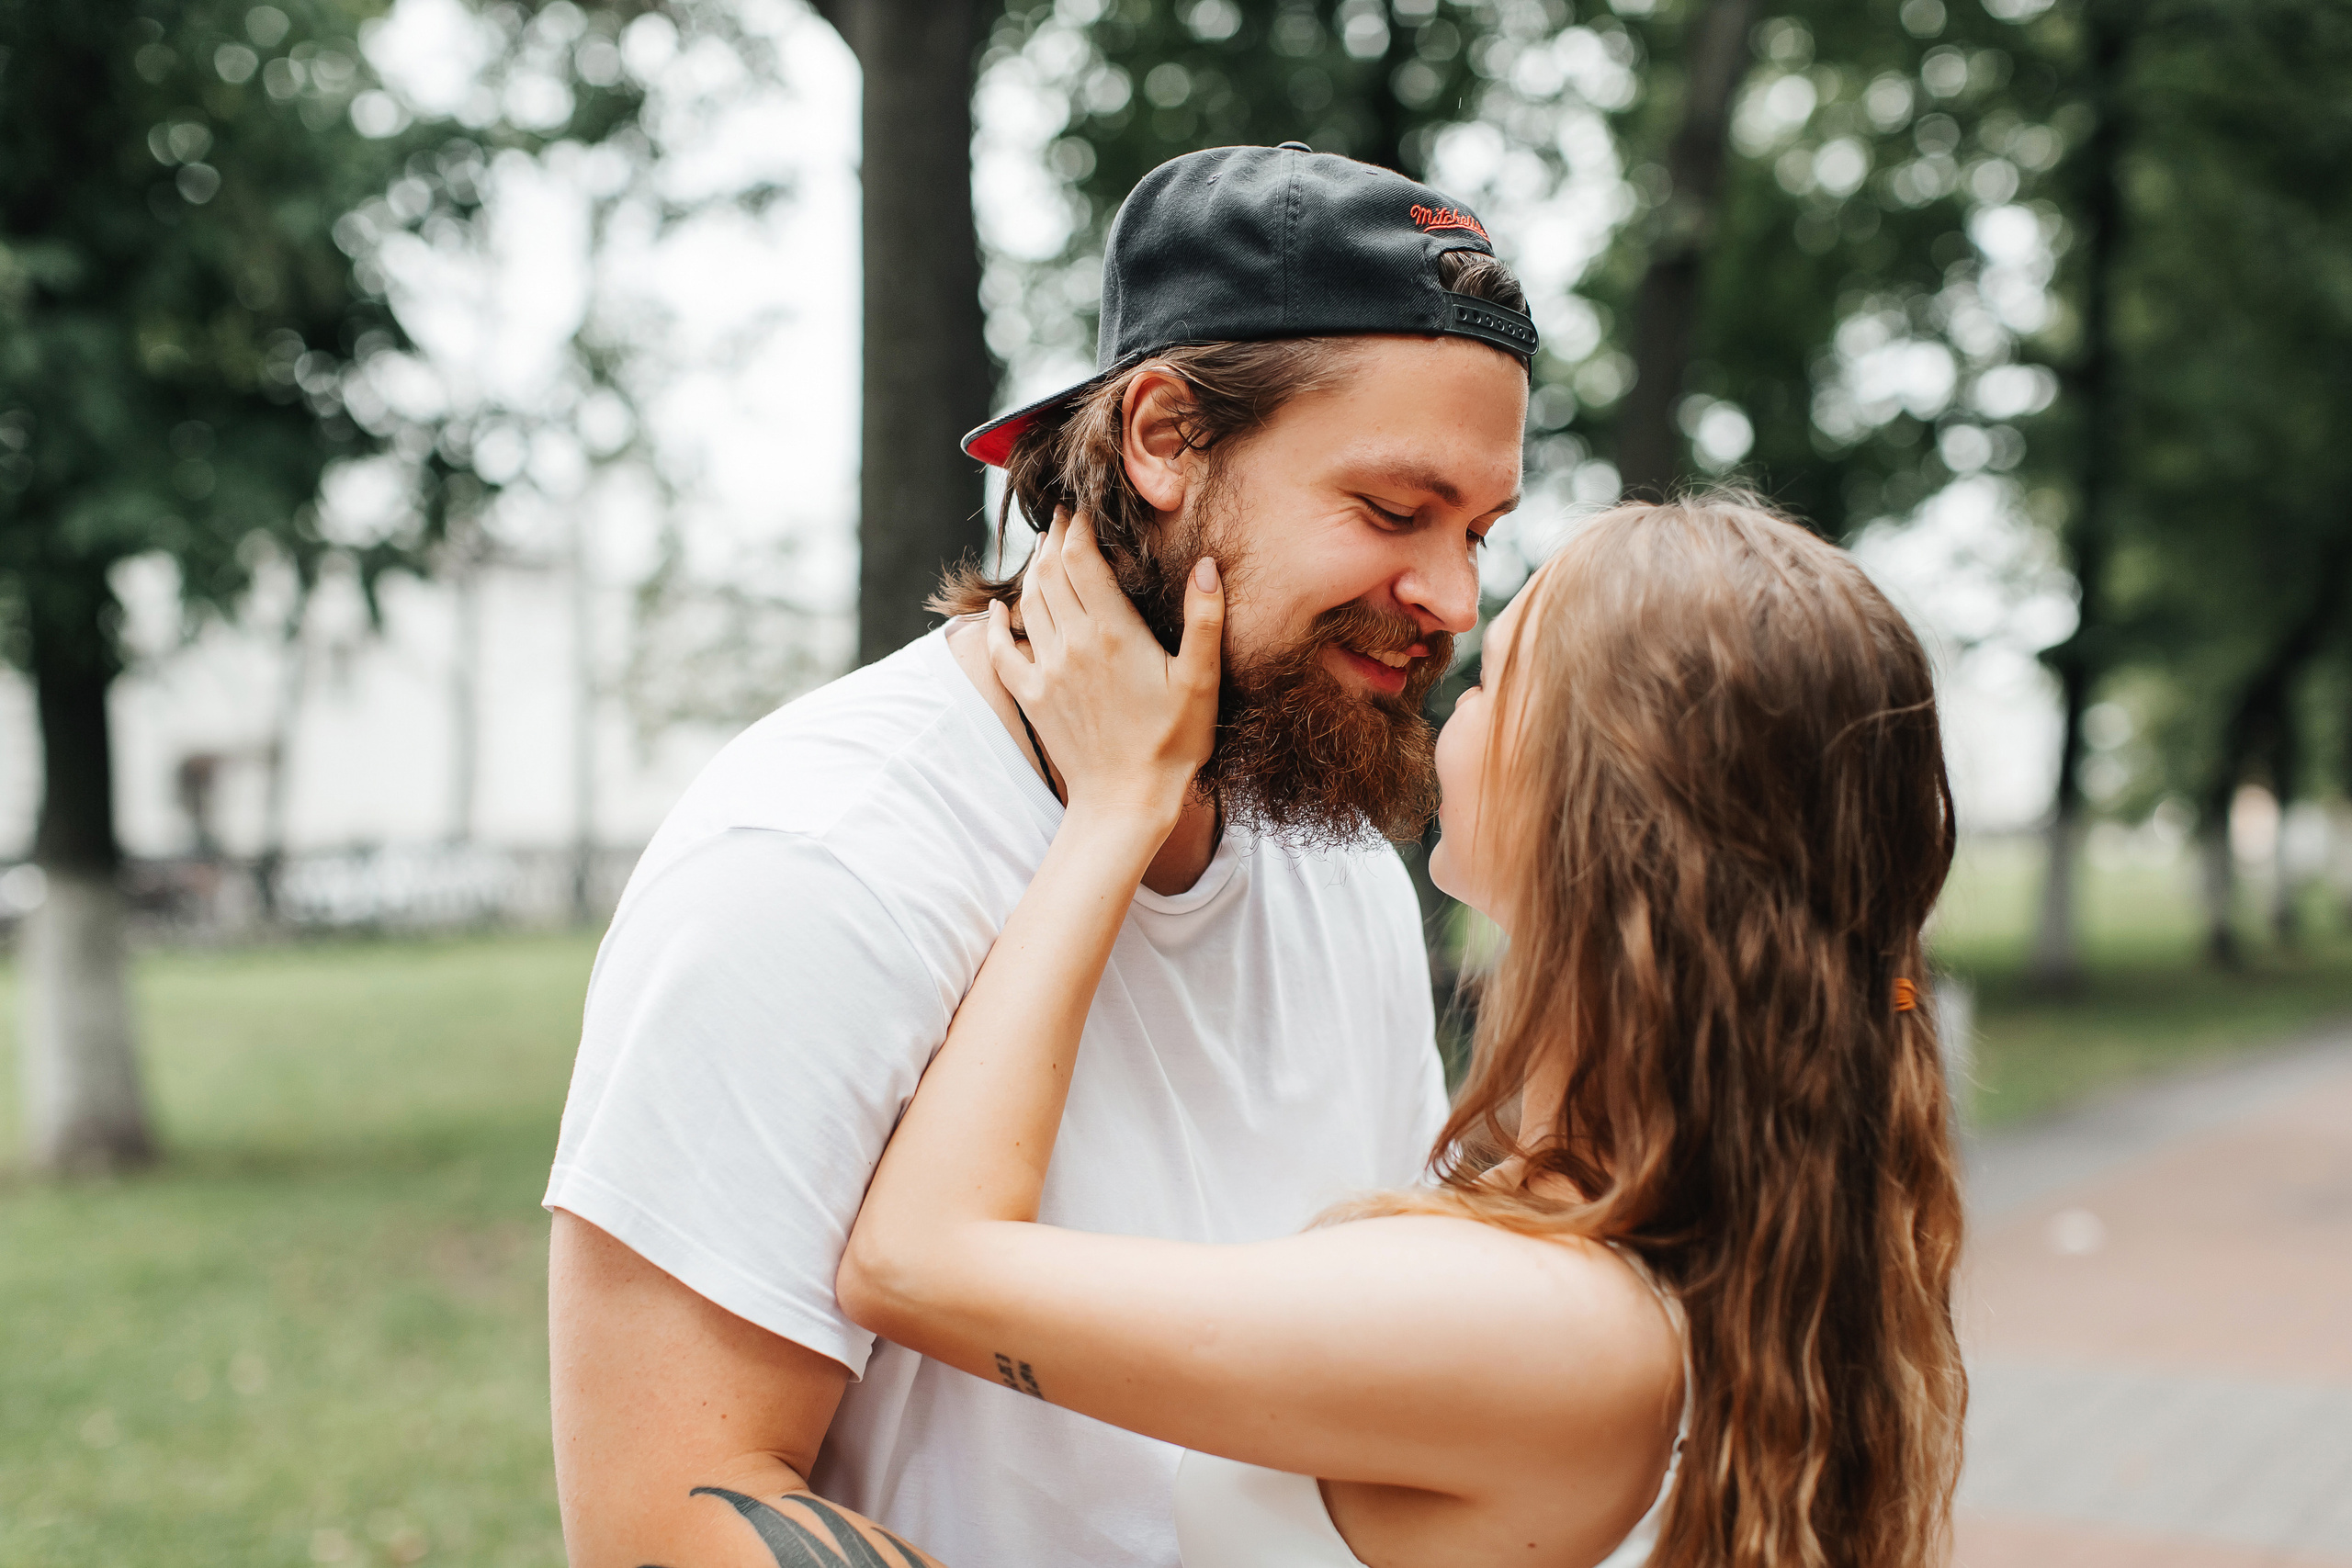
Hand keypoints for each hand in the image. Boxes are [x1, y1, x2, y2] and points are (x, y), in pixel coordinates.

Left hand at [986, 510, 1222, 831]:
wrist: (1126, 800)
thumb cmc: (1172, 742)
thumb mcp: (1201, 680)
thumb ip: (1205, 619)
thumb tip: (1207, 566)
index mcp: (1113, 632)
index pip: (1082, 559)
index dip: (1078, 527)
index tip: (1083, 508)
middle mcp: (1072, 644)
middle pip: (1050, 572)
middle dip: (1054, 539)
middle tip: (1063, 518)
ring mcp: (1046, 670)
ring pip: (1029, 602)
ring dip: (1033, 571)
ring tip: (1044, 551)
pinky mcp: (1032, 696)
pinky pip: (1003, 650)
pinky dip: (998, 624)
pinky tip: (1000, 608)